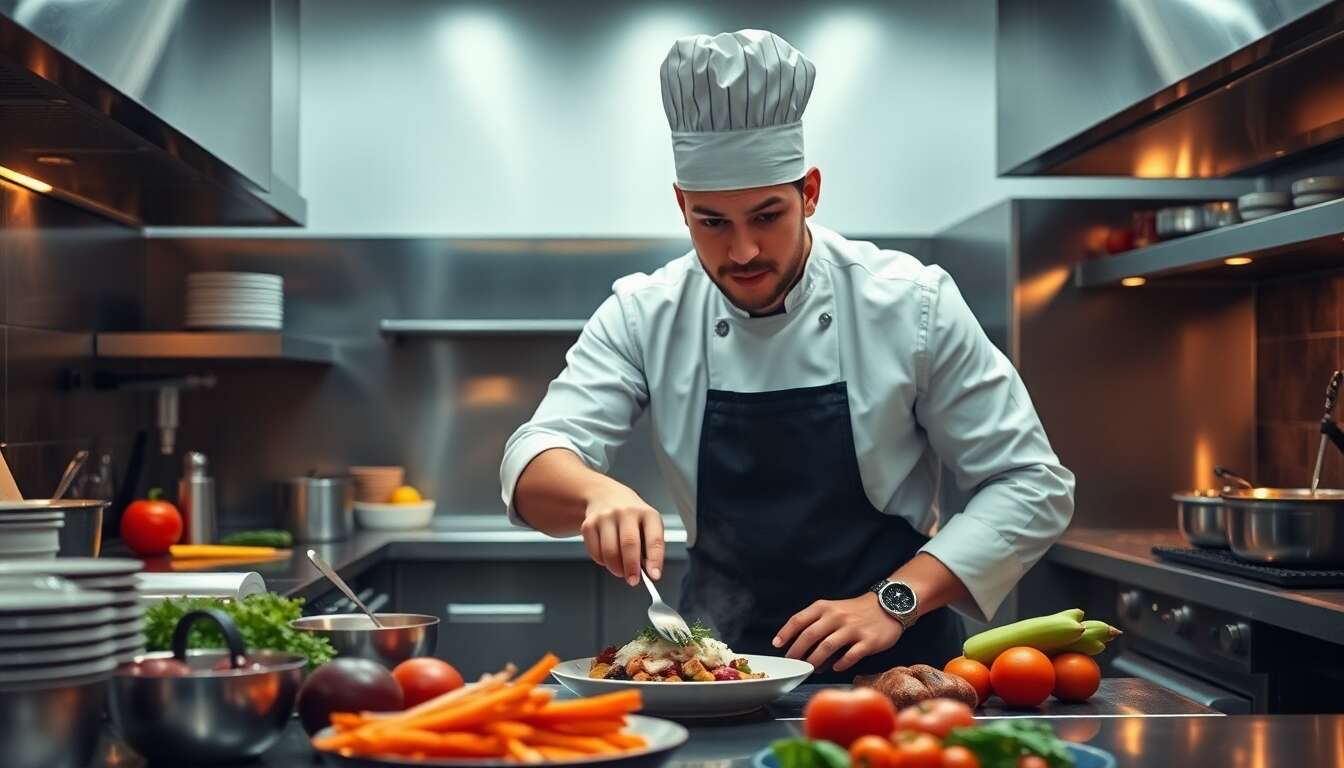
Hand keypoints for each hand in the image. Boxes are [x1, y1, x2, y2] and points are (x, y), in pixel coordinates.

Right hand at [580, 487, 664, 585]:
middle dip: (631, 568)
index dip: (655, 559)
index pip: (654, 539)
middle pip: (629, 544)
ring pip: (610, 551)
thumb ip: (649, 547)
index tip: (654, 576)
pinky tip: (607, 558)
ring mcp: (606, 516)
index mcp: (647, 514)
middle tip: (633, 580)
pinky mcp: (589, 524)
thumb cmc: (631, 518)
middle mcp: (627, 512)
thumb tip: (647, 572)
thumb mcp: (647, 525)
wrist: (605, 496)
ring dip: (616, 567)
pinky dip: (602, 561)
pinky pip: (595, 552)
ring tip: (620, 570)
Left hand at [773, 594, 903, 671]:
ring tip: (810, 669)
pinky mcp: (868, 641)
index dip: (786, 633)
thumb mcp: (833, 609)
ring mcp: (853, 629)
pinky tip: (835, 668)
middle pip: (810, 635)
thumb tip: (799, 646)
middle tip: (792, 663)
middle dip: (797, 651)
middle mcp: (837, 616)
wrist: (888, 606)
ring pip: (827, 647)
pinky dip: (841, 663)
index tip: (777, 645)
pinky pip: (851, 655)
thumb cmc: (855, 612)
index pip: (799, 619)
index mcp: (825, 608)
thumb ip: (816, 623)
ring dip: (815, 661)